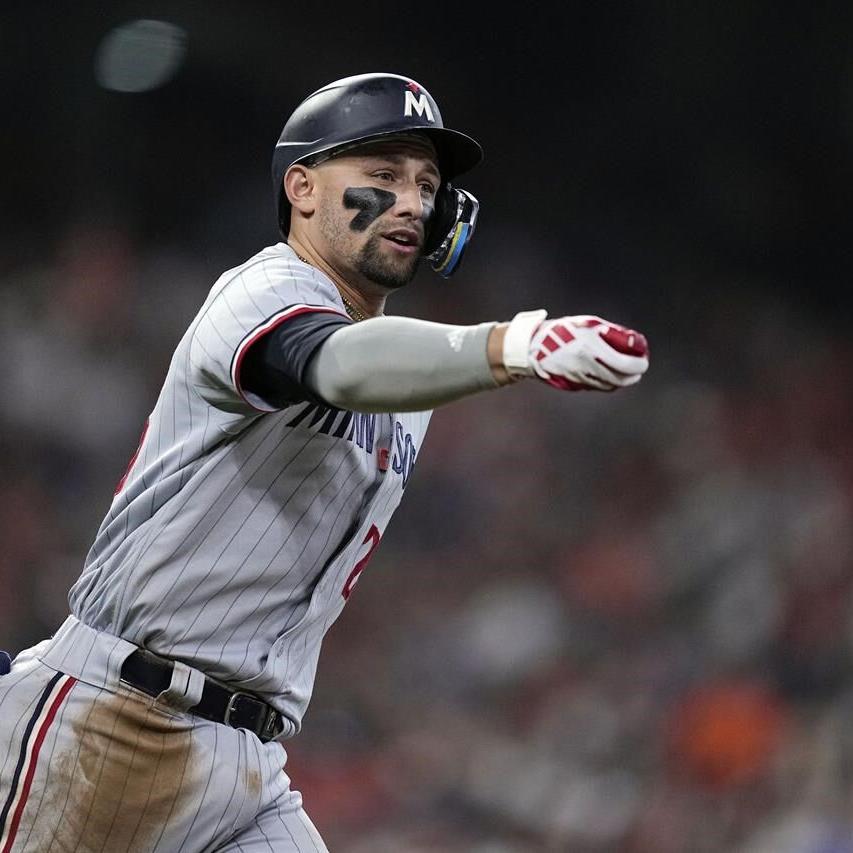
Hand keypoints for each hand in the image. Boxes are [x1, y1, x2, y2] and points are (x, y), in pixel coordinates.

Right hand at [502, 309, 648, 390]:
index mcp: (592, 350)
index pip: (626, 364)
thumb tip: (634, 342)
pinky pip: (598, 386)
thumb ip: (611, 333)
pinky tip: (609, 373)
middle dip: (634, 374)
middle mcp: (587, 368)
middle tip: (638, 366)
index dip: (640, 363)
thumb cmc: (562, 330)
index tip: (643, 359)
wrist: (532, 347)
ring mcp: (580, 379)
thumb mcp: (588, 324)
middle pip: (621, 379)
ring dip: (622, 379)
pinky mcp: (574, 385)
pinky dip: (609, 382)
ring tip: (626, 370)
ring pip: (610, 385)